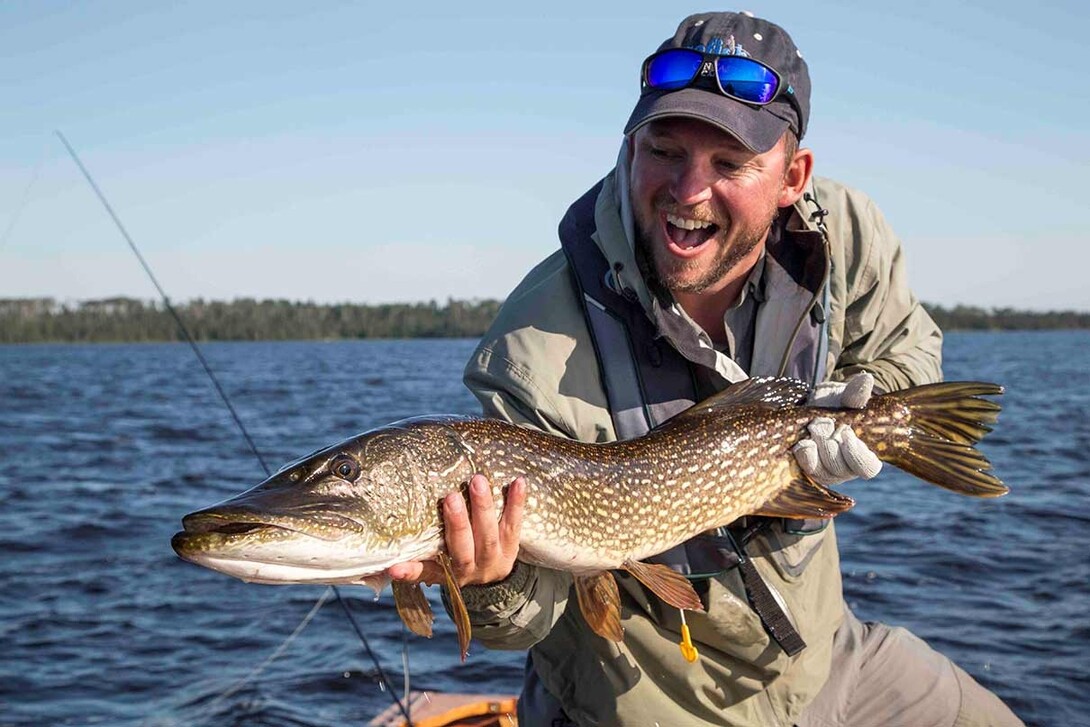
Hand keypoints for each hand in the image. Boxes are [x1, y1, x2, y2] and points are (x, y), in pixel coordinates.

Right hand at [386, 474, 525, 586]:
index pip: (426, 572)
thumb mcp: (438, 570)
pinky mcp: (512, 547)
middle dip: (457, 523)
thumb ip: (416, 564)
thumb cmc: (457, 566)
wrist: (495, 585)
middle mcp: (470, 569)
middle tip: (450, 497)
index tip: (393, 568)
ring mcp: (494, 558)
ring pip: (490, 535)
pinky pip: (515, 525)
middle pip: (462, 548)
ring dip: (484, 508)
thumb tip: (387, 562)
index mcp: (448, 575)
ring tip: (478, 481)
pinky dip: (516, 503)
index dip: (410, 571)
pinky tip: (519, 482)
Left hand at [792, 372, 881, 485]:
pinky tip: (800, 443)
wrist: (815, 407)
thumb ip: (856, 394)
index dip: (857, 455)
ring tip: (812, 428)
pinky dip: (803, 455)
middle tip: (822, 423)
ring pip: (821, 471)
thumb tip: (866, 380)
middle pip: (839, 469)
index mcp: (864, 455)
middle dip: (829, 445)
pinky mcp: (807, 468)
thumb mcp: (847, 398)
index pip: (867, 468)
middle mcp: (846, 469)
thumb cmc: (837, 405)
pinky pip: (804, 469)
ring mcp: (826, 471)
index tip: (846, 433)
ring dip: (815, 450)